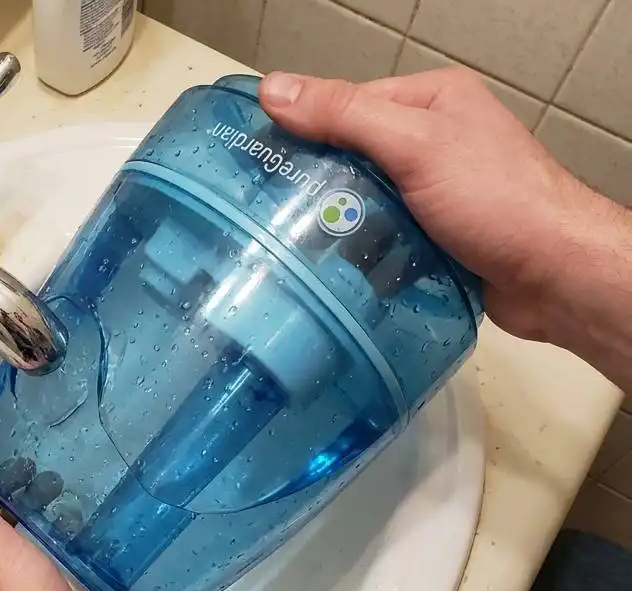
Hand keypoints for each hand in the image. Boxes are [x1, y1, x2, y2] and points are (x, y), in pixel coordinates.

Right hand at [259, 68, 604, 341]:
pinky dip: (362, 255)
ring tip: (297, 249)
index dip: (306, 132)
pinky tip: (338, 271)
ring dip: (340, 227)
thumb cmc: (497, 200)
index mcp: (431, 102)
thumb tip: (274, 89)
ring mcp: (435, 194)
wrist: (553, 274)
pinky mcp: (435, 238)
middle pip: (353, 159)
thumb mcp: (414, 145)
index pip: (349, 106)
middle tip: (274, 216)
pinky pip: (383, 240)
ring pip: (366, 204)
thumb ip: (344, 116)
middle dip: (320, 188)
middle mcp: (434, 143)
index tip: (264, 163)